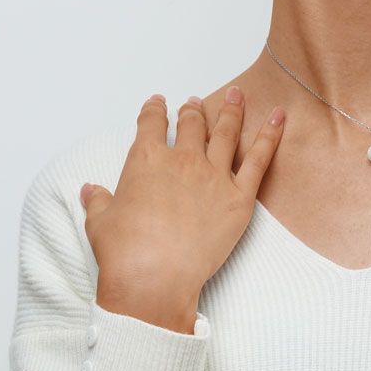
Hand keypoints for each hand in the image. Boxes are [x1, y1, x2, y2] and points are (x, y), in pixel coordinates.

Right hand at [81, 90, 284, 331]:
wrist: (154, 275)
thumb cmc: (124, 251)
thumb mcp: (100, 221)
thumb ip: (99, 200)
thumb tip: (91, 191)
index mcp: (146, 159)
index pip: (151, 124)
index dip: (154, 111)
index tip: (158, 104)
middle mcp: (183, 160)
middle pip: (192, 124)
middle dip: (193, 111)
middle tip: (196, 103)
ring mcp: (214, 176)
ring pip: (226, 133)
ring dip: (232, 110)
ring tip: (237, 95)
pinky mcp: (240, 197)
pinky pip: (259, 159)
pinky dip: (271, 136)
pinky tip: (279, 117)